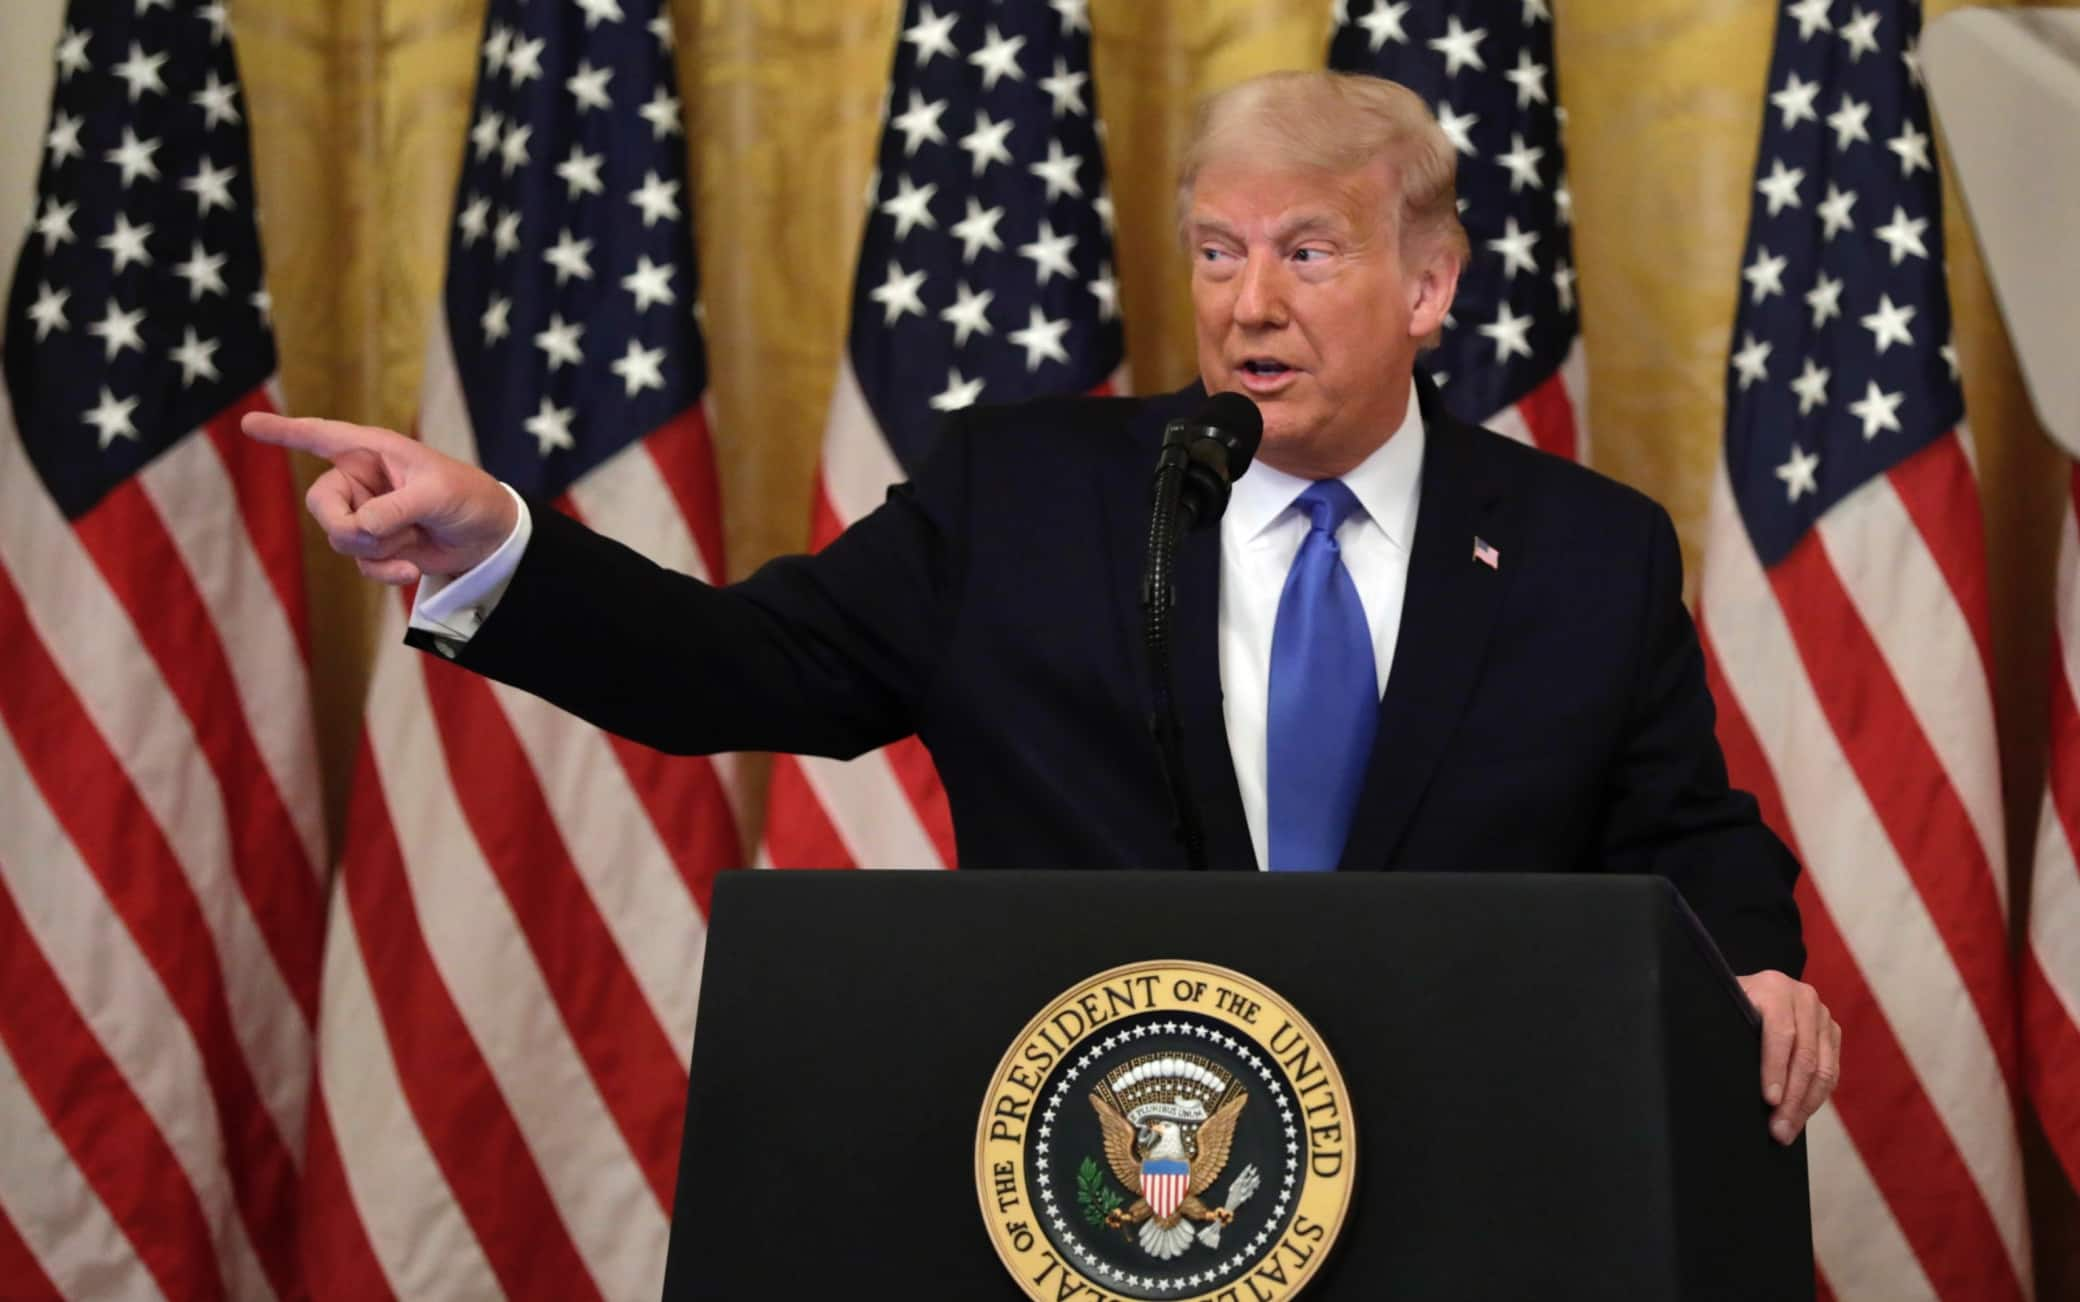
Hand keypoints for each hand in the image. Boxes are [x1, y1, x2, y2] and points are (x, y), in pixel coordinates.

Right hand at [243, 412, 517, 585]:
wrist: (489, 535)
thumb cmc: (467, 497)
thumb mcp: (437, 496)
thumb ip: (396, 509)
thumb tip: (359, 529)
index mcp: (372, 450)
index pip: (320, 436)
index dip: (284, 431)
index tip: (248, 424)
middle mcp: (361, 480)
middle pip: (321, 505)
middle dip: (343, 526)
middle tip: (370, 535)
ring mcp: (365, 514)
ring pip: (341, 538)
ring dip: (376, 549)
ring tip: (412, 539)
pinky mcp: (375, 546)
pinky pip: (361, 563)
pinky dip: (384, 571)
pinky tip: (411, 570)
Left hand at [1736, 970, 1839, 1144]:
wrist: (1750, 990)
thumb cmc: (1730, 1005)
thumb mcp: (1723, 1009)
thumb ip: (1723, 1028)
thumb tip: (1717, 1070)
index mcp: (1774, 988)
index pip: (1780, 1034)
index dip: (1775, 1069)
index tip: (1770, 1100)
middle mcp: (1804, 998)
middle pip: (1805, 1056)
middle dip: (1792, 1098)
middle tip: (1779, 1129)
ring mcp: (1822, 1016)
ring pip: (1823, 1069)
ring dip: (1806, 1105)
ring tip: (1788, 1130)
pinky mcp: (1832, 1033)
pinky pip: (1831, 1072)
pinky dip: (1816, 1098)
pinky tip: (1800, 1116)